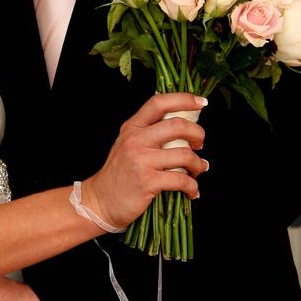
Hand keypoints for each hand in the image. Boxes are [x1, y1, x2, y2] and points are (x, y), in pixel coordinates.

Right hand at [83, 93, 207, 229]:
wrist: (100, 201)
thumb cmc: (119, 173)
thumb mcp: (127, 144)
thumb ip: (149, 132)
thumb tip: (184, 126)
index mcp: (132, 127)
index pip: (159, 103)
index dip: (184, 99)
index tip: (201, 102)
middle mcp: (136, 140)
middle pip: (178, 125)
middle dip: (198, 133)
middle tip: (200, 144)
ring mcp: (141, 160)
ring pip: (184, 155)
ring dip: (198, 164)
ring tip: (197, 170)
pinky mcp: (147, 182)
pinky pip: (181, 180)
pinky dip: (193, 186)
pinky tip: (191, 191)